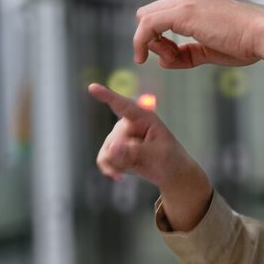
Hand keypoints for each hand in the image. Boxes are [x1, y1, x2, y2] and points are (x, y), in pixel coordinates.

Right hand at [88, 83, 211, 228]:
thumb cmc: (170, 158)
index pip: (123, 105)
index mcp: (143, 117)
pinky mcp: (114, 149)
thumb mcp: (158, 155)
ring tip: (136, 166)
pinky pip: (103, 159)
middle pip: (115, 140)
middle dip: (125, 154)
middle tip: (145, 159)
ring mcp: (119, 136)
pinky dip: (111, 169)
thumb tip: (112, 148)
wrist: (170, 173)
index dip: (107, 96)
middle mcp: (128, 124)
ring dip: (119, 163)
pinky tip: (120, 176)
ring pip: (107, 151)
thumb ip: (135, 151)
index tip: (92, 87)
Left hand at [124, 0, 263, 68]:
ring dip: (147, 43)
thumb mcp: (210, 51)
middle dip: (150, 39)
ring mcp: (184, 2)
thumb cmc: (244, 43)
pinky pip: (148, 26)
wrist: (262, 35)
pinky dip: (142, 43)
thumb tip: (162, 61)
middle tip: (169, 58)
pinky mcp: (182, 12)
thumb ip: (186, 54)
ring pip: (145, 19)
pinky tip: (145, 57)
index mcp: (197, 0)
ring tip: (168, 59)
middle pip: (148, 13)